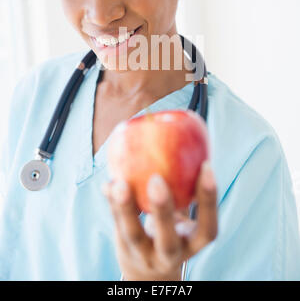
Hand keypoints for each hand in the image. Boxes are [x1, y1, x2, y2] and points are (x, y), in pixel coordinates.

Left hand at [101, 160, 217, 280]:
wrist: (148, 273)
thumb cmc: (171, 231)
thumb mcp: (182, 219)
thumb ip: (183, 190)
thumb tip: (184, 139)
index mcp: (192, 244)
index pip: (208, 228)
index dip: (209, 199)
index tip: (207, 165)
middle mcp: (170, 255)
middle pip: (168, 240)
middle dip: (162, 210)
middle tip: (156, 179)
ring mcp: (144, 256)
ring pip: (134, 236)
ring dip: (125, 208)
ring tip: (120, 183)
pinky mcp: (124, 250)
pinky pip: (116, 225)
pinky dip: (111, 203)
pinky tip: (108, 184)